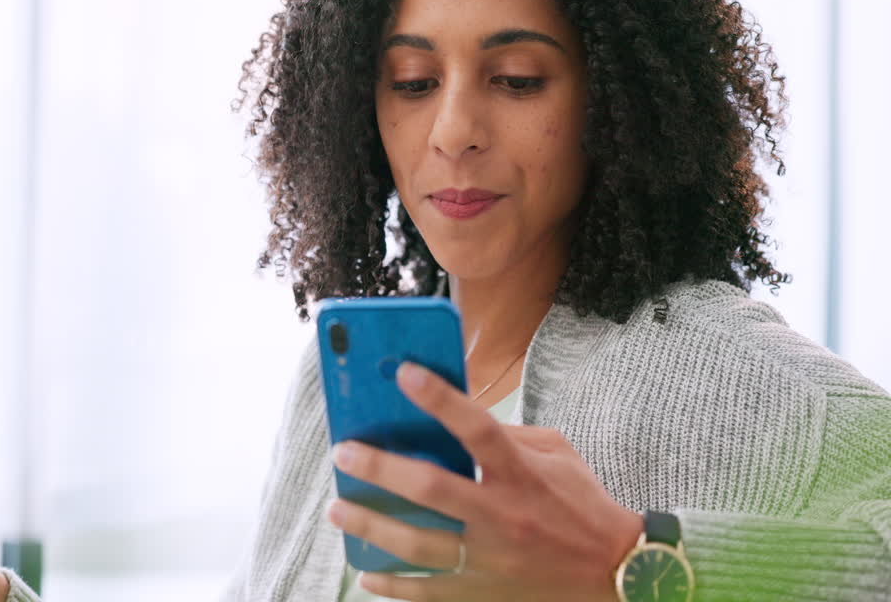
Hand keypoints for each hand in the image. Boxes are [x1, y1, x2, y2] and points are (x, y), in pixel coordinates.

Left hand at [326, 363, 642, 601]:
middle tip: (344, 453)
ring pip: (419, 544)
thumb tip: (455, 416)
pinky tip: (366, 572)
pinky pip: (429, 591)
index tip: (403, 372)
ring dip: (371, 525)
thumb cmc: (580, 504)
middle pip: (432, 489)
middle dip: (381, 469)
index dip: (441, 397)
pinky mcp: (484, 592)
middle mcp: (502, 515)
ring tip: (339, 508)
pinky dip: (394, 585)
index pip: (478, 427)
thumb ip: (506, 435)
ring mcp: (491, 559)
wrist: (614, 572)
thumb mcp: (554, 454)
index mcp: (521, 474)